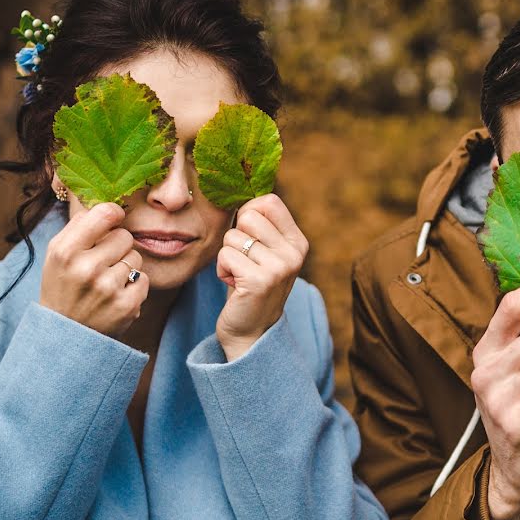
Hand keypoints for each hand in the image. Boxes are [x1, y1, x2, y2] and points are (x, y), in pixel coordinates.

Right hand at [40, 203, 148, 337]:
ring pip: (136, 257)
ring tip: (107, 281)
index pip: (104, 214)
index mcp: (65, 251)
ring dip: (126, 266)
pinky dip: (134, 285)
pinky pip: (144, 278)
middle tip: (103, 261)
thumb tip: (109, 205)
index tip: (114, 218)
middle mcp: (86, 269)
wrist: (65, 332)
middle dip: (118, 246)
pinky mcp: (126, 306)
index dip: (113, 214)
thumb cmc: (63, 285)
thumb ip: (81, 227)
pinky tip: (116, 294)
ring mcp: (108, 289)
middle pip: (125, 236)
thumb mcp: (57, 253)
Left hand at [216, 194, 308, 360]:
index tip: (248, 237)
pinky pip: (225, 256)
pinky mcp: (259, 281)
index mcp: (298, 242)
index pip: (269, 202)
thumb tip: (239, 187)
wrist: (251, 332)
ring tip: (239, 276)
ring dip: (227, 257)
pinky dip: (221, 270)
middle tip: (244, 262)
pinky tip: (234, 285)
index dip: (249, 213)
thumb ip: (261, 225)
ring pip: (232, 237)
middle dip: (236, 238)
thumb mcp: (265, 252)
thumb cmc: (250, 285)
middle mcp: (294, 253)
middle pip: (248, 216)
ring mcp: (279, 267)